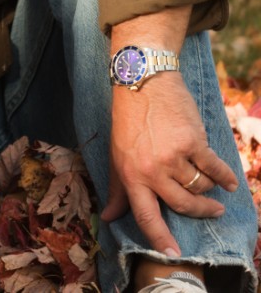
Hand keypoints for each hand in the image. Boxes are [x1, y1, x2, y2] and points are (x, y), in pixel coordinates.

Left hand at [102, 73, 235, 257]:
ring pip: (200, 187)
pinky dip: (225, 177)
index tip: (173, 254)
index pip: (144, 216)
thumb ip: (116, 189)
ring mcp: (173, 157)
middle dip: (201, 211)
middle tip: (212, 211)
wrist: (143, 82)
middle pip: (182, 205)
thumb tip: (108, 217)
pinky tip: (229, 181)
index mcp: (130, 175)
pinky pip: (215, 169)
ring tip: (209, 182)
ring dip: (208, 188)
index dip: (159, 238)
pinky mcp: (194, 142)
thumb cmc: (127, 121)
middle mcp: (151, 170)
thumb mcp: (115, 155)